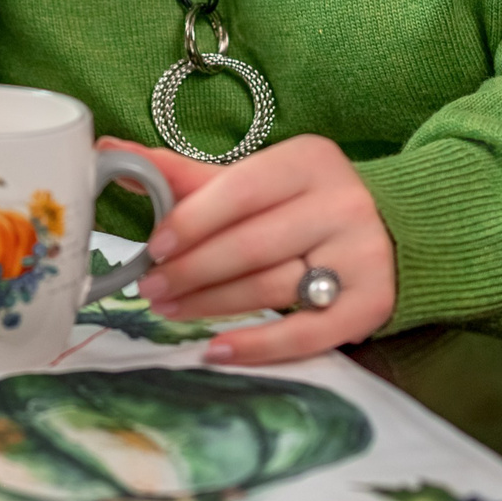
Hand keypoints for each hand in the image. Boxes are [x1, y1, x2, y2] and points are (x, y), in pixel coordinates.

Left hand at [104, 134, 397, 364]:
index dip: (194, 220)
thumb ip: (185, 174)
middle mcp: (343, 203)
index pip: (243, 189)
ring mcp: (362, 256)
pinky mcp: (371, 304)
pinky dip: (258, 345)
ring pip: (272, 287)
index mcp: (309, 161)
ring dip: (212, 305)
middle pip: (253, 244)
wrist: (392, 230)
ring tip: (169, 310)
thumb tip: (109, 151)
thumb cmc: (300, 203)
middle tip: (151, 288)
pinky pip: (307, 333)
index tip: (154, 246)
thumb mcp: (254, 179)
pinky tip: (217, 349)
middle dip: (193, 270)